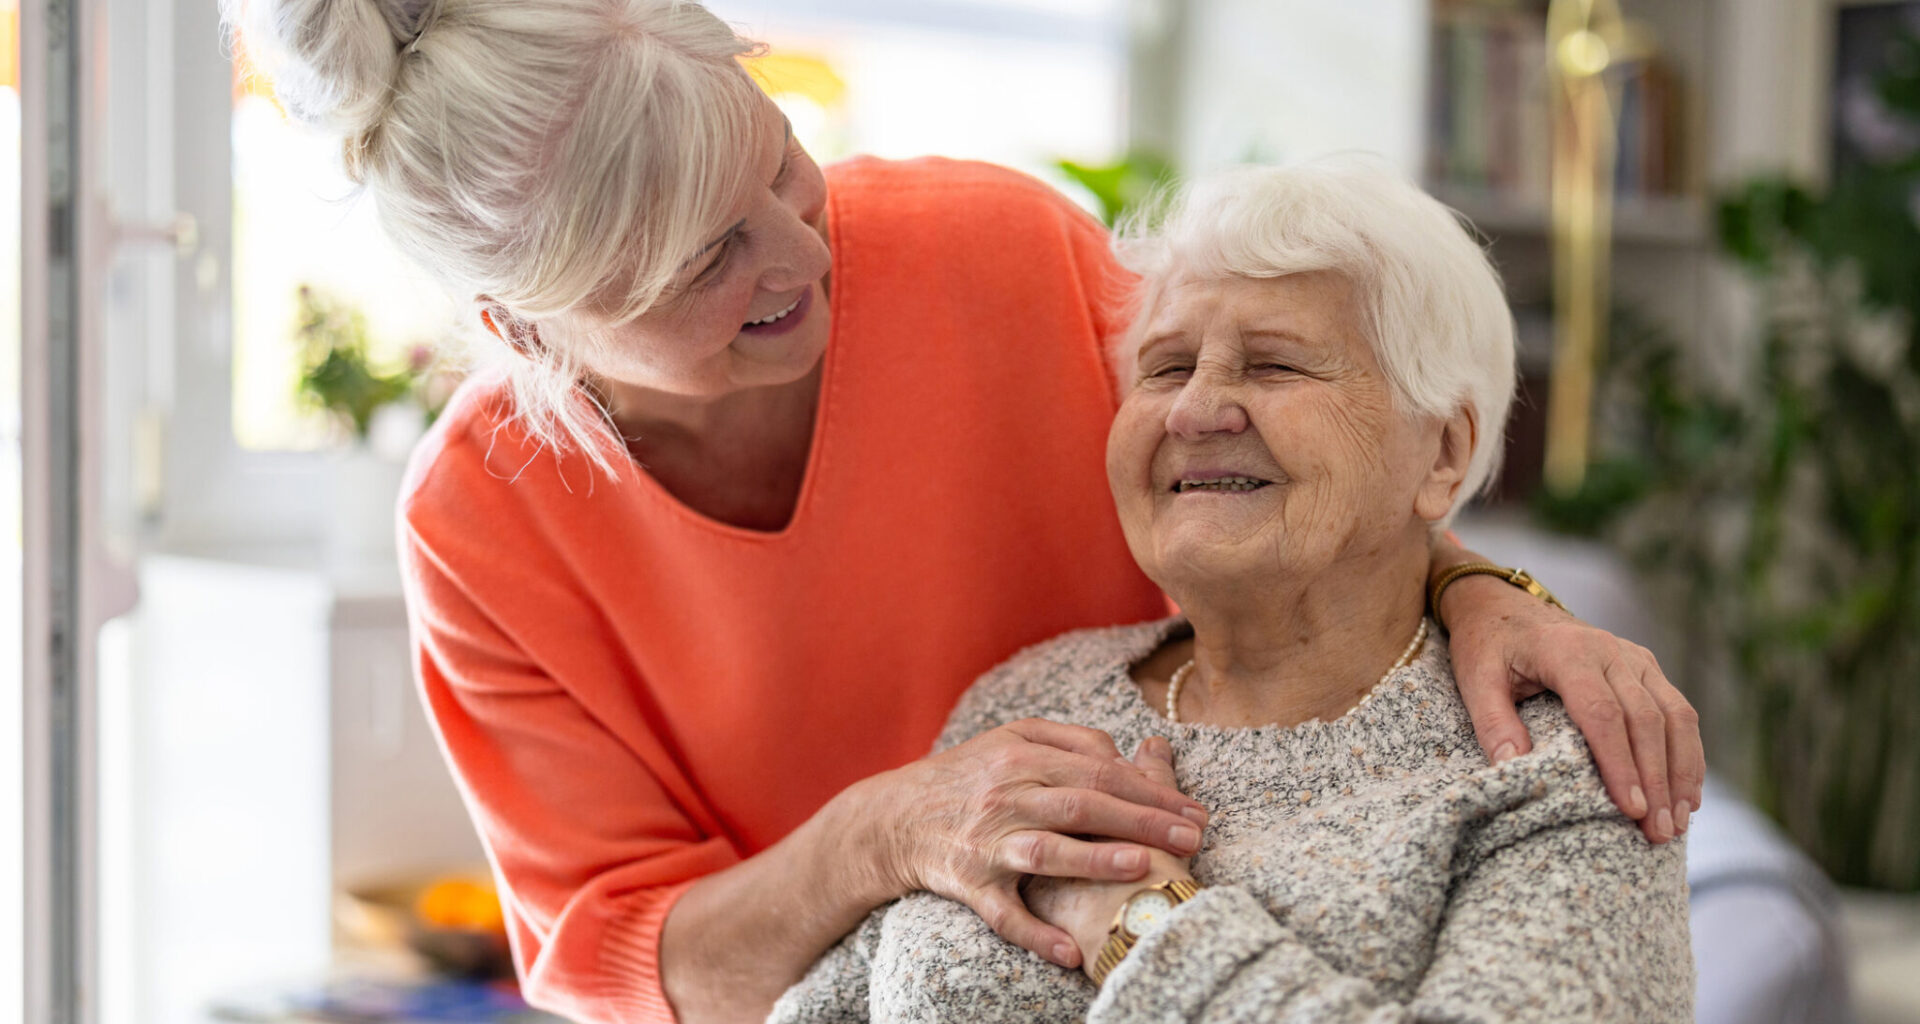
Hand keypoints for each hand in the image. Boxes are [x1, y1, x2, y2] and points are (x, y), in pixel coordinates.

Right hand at [852, 720, 1207, 967]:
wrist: (893, 817)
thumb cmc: (966, 776)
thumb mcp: (1009, 739)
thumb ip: (1069, 741)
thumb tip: (1126, 754)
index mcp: (1020, 756)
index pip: (1098, 769)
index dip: (1150, 789)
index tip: (1193, 810)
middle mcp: (1005, 796)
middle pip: (1082, 804)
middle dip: (1142, 821)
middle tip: (1192, 839)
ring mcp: (986, 843)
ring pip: (1045, 851)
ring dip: (1094, 860)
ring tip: (1142, 867)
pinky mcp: (968, 884)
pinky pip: (1003, 915)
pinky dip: (1036, 935)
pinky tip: (1071, 952)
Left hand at [1435, 549, 1704, 845]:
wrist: (1502, 605)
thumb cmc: (1487, 646)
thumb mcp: (1475, 679)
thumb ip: (1493, 723)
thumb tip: (1515, 769)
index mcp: (1567, 651)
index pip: (1603, 714)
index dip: (1620, 764)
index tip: (1631, 809)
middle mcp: (1610, 650)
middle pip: (1646, 720)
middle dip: (1656, 779)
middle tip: (1659, 833)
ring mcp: (1634, 657)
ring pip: (1675, 715)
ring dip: (1681, 772)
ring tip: (1677, 824)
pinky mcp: (1646, 667)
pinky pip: (1679, 710)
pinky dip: (1688, 754)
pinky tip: (1687, 795)